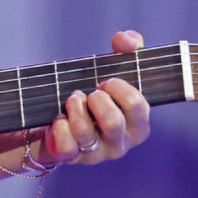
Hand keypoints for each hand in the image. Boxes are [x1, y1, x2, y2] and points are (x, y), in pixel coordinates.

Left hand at [42, 30, 150, 165]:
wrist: (65, 120)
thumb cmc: (98, 95)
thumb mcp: (115, 71)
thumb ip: (128, 49)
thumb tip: (125, 39)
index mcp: (138, 125)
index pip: (137, 106)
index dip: (119, 88)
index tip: (106, 81)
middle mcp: (121, 143)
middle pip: (113, 122)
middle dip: (98, 100)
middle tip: (90, 92)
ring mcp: (97, 154)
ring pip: (86, 133)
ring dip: (75, 109)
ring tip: (72, 99)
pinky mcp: (74, 158)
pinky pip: (67, 147)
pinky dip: (60, 128)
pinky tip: (59, 118)